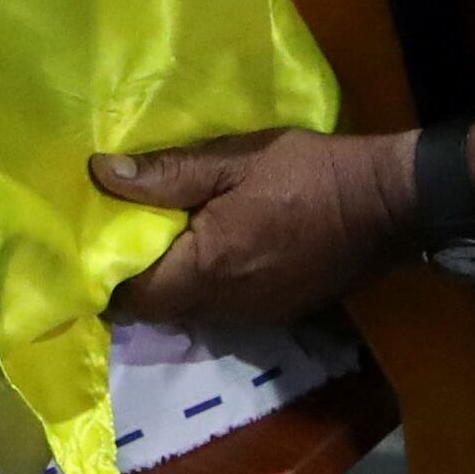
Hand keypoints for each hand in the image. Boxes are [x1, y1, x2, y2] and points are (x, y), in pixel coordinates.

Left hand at [95, 125, 411, 331]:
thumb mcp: (233, 159)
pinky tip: (208, 252)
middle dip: (135, 284)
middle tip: (116, 242)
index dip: (105, 281)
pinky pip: (225, 307)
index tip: (87, 251)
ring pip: (192, 311)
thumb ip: (166, 173)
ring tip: (156, 243)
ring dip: (173, 285)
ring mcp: (256, 314)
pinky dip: (207, 286)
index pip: (136, 299)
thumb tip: (100, 174)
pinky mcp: (280, 309)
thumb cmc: (307, 174)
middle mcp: (225, 306)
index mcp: (206, 270)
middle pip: (161, 310)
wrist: (388, 203)